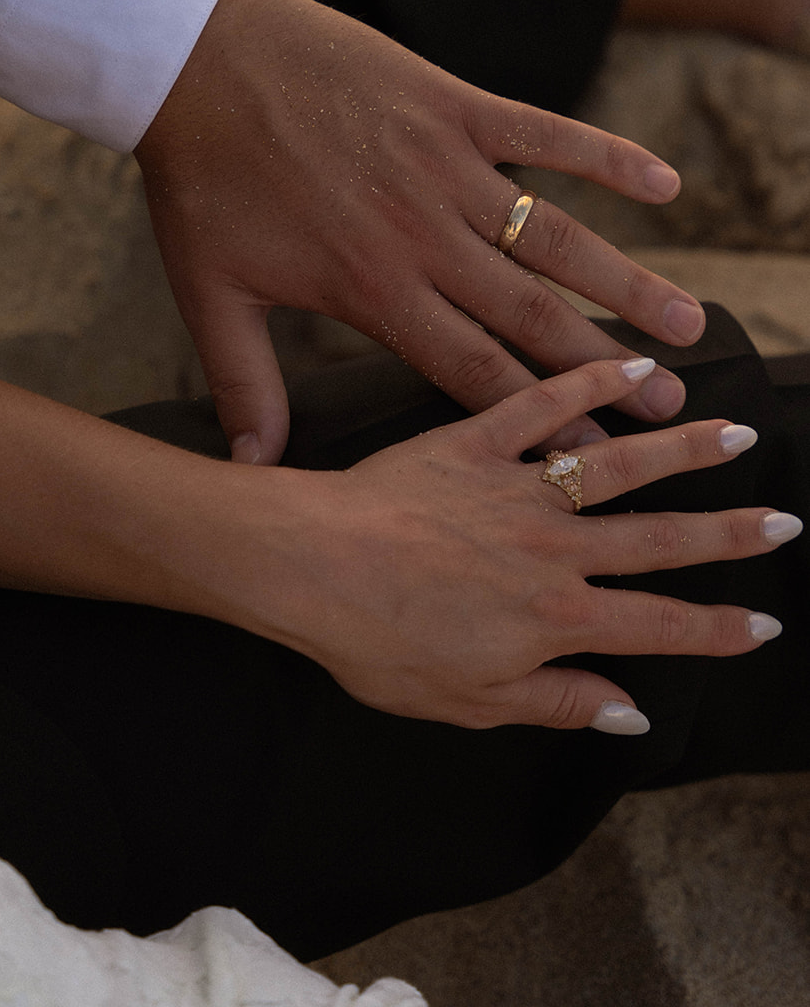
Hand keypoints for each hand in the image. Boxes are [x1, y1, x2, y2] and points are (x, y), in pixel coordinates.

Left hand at [137, 0, 706, 462]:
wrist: (194, 60)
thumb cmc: (201, 180)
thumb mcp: (211, 293)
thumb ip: (245, 383)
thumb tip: (253, 467)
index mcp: (373, 290)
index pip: (475, 372)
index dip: (544, 417)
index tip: (600, 454)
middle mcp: (423, 236)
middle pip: (533, 316)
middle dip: (609, 368)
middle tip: (674, 405)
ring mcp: (445, 167)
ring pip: (556, 237)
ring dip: (625, 281)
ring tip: (688, 322)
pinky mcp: (452, 104)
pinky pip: (546, 133)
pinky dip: (606, 156)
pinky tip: (664, 183)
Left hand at [245, 358, 795, 731]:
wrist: (314, 566)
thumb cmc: (378, 641)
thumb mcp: (469, 703)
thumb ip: (557, 703)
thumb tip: (629, 711)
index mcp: (554, 616)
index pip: (657, 624)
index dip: (717, 629)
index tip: (764, 623)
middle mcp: (552, 548)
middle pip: (659, 539)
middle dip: (728, 533)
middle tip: (784, 520)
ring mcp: (517, 488)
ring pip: (619, 464)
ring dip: (683, 450)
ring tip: (735, 432)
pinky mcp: (474, 441)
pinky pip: (540, 405)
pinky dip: (588, 382)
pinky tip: (632, 366)